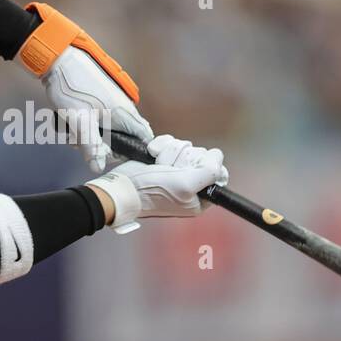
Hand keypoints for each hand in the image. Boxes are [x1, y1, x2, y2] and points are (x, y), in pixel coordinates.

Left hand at [15, 2, 153, 172]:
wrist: (60, 60)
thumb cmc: (72, 89)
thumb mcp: (80, 122)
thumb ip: (91, 146)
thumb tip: (99, 166)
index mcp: (124, 113)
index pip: (144, 137)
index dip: (134, 150)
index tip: (115, 156)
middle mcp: (123, 107)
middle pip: (123, 137)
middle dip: (104, 146)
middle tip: (83, 145)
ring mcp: (112, 102)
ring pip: (109, 129)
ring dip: (93, 136)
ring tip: (73, 134)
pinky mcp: (101, 99)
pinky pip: (100, 119)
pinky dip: (88, 125)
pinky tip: (72, 124)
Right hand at [85, 135, 227, 233]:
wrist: (122, 187)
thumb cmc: (151, 191)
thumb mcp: (186, 185)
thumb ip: (209, 172)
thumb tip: (218, 156)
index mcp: (200, 197)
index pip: (218, 172)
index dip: (206, 164)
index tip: (191, 168)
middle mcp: (190, 185)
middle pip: (201, 156)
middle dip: (183, 158)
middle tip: (170, 170)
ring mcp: (176, 172)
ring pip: (185, 147)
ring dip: (170, 153)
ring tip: (158, 165)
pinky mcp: (163, 160)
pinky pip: (171, 143)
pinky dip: (161, 145)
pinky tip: (152, 156)